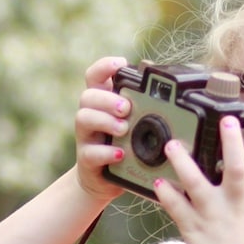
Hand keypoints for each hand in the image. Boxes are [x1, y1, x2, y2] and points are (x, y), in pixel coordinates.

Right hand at [73, 56, 129, 203]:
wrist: (104, 179)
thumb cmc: (123, 144)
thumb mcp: (134, 122)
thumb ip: (142, 103)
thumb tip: (159, 79)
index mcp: (102, 101)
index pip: (95, 76)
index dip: (104, 66)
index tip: (120, 64)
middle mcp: (90, 114)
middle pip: (88, 96)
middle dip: (107, 99)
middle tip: (126, 108)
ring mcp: (85, 136)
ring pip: (83, 118)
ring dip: (105, 121)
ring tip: (123, 129)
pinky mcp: (86, 158)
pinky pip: (90, 152)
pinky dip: (105, 152)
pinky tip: (120, 153)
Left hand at [154, 116, 243, 243]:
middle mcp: (236, 208)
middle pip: (237, 168)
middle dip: (232, 142)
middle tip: (226, 120)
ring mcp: (213, 217)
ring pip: (197, 182)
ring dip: (183, 161)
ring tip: (172, 144)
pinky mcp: (193, 228)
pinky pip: (176, 207)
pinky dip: (166, 194)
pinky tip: (158, 182)